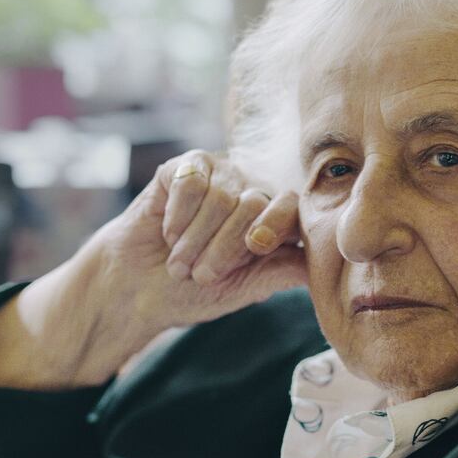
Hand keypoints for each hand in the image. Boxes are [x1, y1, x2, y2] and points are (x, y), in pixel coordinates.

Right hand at [91, 149, 306, 331]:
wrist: (136, 287)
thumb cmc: (193, 290)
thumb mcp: (242, 289)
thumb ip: (280, 272)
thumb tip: (321, 265)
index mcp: (273, 222)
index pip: (291, 208)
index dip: (275, 224)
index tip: (257, 246)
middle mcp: (252, 192)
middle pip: (254, 203)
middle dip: (223, 247)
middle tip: (200, 275)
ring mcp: (221, 175)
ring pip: (220, 196)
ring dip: (193, 240)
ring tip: (179, 262)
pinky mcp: (186, 166)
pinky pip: (190, 182)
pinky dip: (177, 216)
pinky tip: (167, 232)